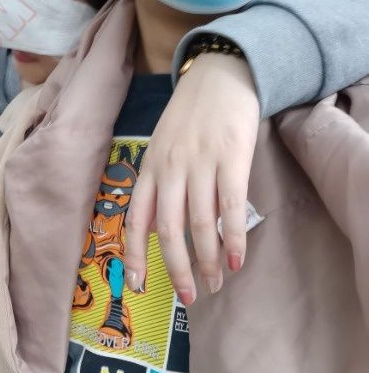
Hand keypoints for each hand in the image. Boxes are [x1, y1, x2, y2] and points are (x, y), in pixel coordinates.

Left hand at [124, 53, 259, 304]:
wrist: (219, 75)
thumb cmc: (188, 117)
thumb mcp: (160, 148)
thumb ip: (156, 186)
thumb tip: (154, 229)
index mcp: (149, 169)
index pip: (135, 220)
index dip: (134, 255)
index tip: (137, 286)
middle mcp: (169, 170)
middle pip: (169, 231)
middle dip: (177, 269)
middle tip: (189, 297)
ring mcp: (200, 165)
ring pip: (200, 224)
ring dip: (209, 260)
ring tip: (216, 283)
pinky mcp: (232, 159)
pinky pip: (231, 207)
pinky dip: (234, 238)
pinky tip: (238, 260)